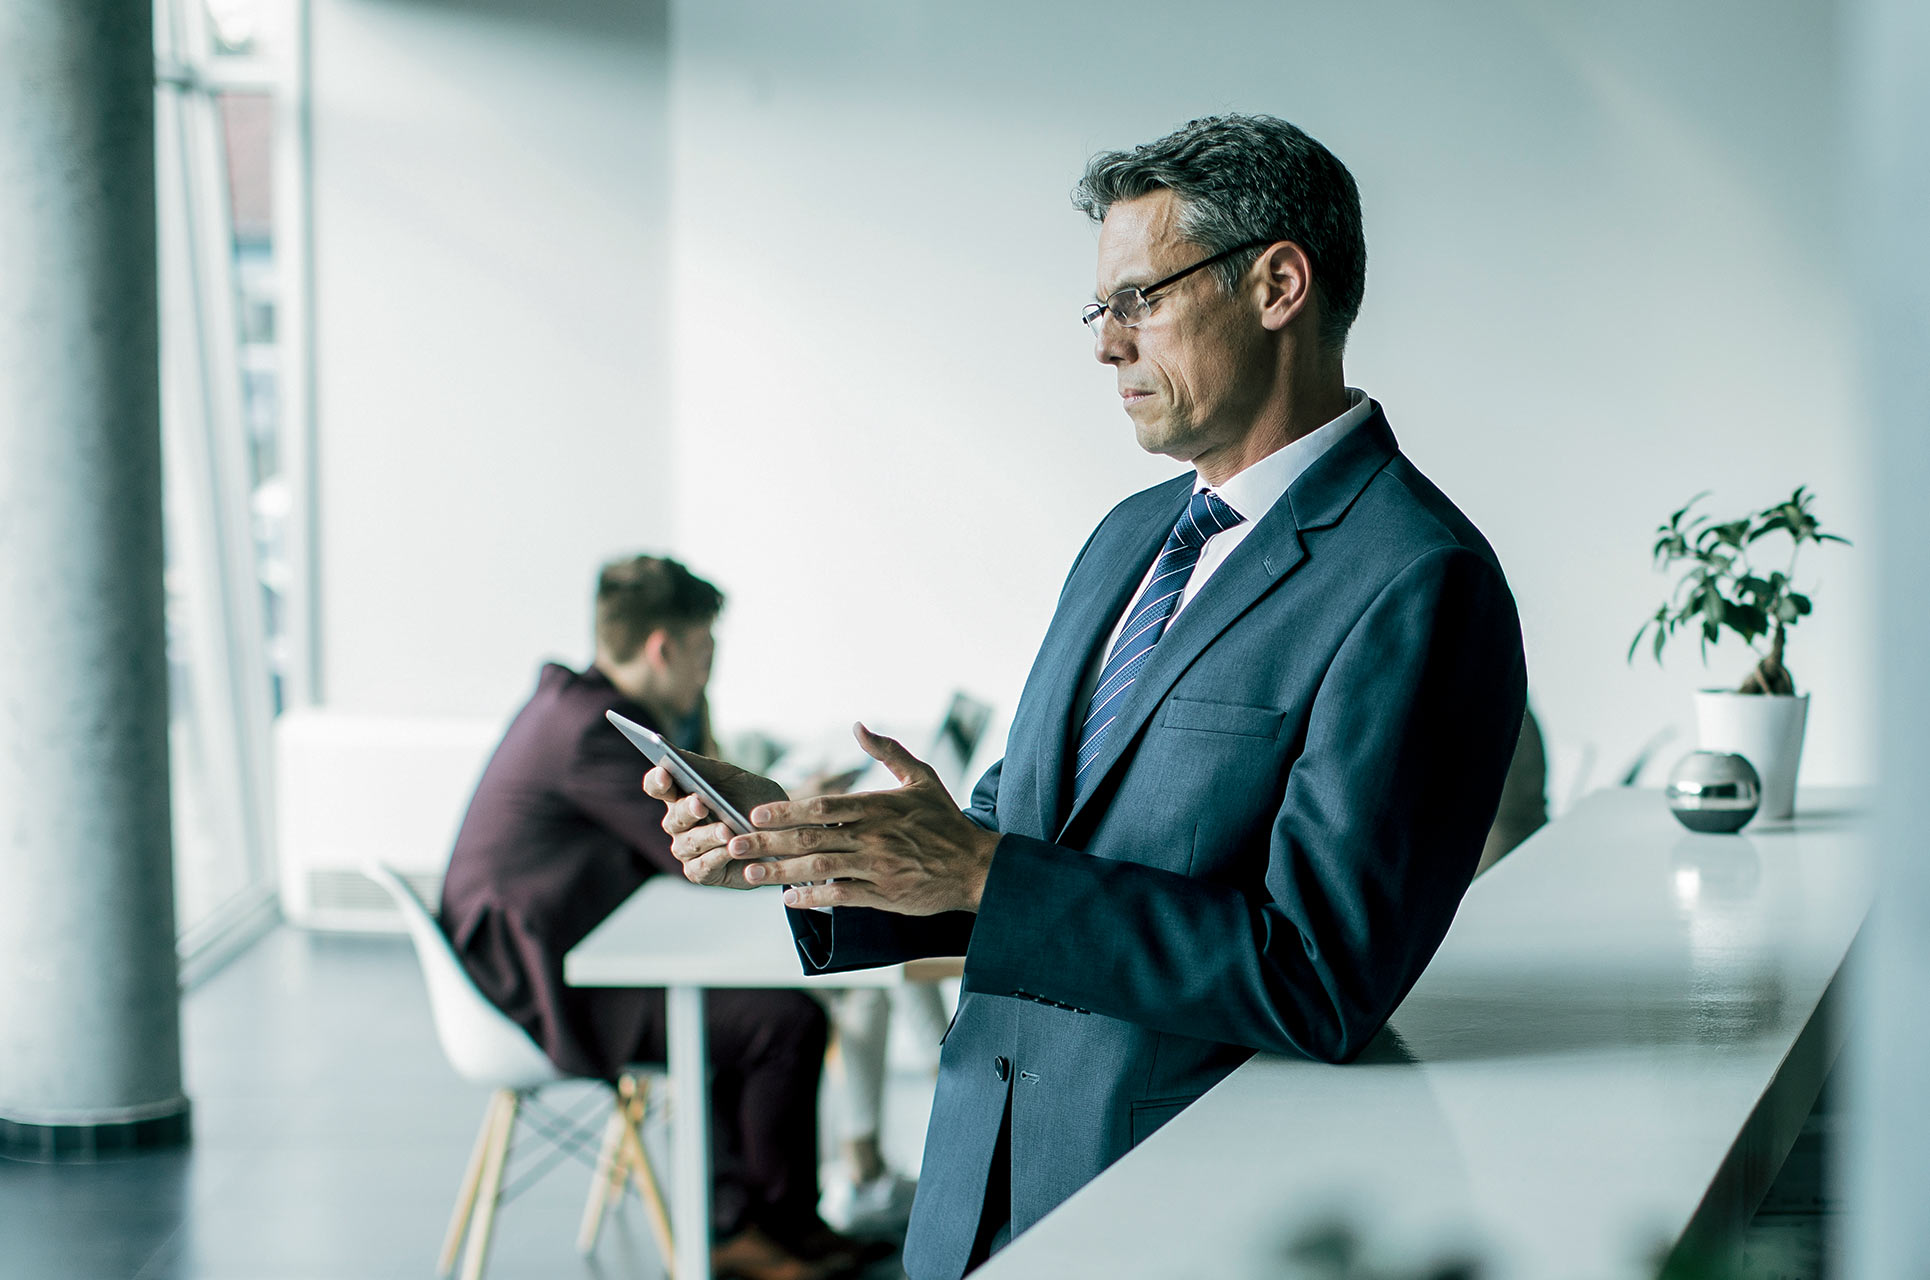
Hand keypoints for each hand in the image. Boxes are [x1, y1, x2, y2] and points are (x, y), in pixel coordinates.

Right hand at [642, 752, 787, 889]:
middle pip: (672, 818)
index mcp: (681, 795)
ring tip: (726, 830)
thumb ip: (702, 766)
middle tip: (700, 803)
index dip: (657, 780)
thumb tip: (671, 750)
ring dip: (706, 836)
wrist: (785, 832)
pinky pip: (702, 867)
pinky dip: (716, 858)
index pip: (657, 786)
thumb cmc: (754, 801)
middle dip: (686, 810)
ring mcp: (689, 850)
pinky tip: (731, 850)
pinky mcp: (702, 872)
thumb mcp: (733, 778)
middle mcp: (680, 824)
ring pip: (686, 844)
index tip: (664, 771)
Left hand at [724, 723, 1000, 914]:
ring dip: (782, 872)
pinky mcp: (885, 895)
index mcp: (878, 807)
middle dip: (768, 842)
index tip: (755, 814)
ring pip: (821, 869)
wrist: (976, 867)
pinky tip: (790, 899)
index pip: (822, 808)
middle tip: (733, 844)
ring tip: (750, 874)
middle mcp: (874, 837)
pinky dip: (814, 899)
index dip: (786, 811)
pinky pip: (842, 897)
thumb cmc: (946, 821)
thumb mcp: (922, 778)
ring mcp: (878, 868)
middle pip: (811, 839)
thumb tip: (857, 726)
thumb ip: (888, 751)